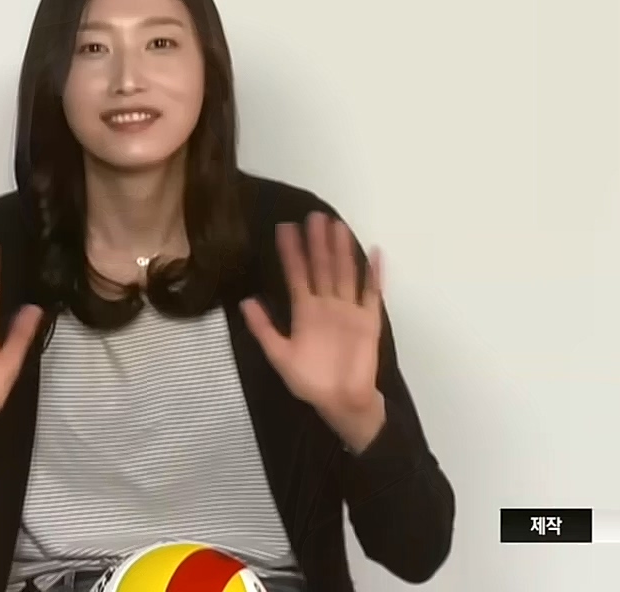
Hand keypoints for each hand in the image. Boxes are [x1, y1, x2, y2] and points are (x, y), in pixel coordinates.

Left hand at [241, 212, 384, 418]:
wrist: (340, 403)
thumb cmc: (310, 382)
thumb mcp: (280, 355)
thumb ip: (264, 329)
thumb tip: (245, 301)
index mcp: (304, 312)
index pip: (297, 275)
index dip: (291, 253)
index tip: (284, 228)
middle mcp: (326, 305)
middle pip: (321, 268)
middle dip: (317, 243)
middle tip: (313, 216)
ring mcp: (349, 311)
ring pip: (344, 274)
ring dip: (341, 251)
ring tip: (337, 226)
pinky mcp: (369, 320)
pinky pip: (372, 293)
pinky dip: (374, 274)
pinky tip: (374, 253)